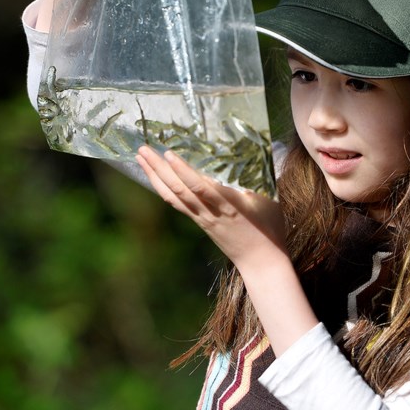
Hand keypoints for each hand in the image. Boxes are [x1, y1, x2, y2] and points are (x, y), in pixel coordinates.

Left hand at [135, 146, 288, 271]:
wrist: (260, 260)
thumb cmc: (269, 227)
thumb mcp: (269, 199)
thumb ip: (258, 176)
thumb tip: (256, 149)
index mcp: (229, 204)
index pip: (200, 187)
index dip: (183, 171)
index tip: (169, 153)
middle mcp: (210, 211)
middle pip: (179, 189)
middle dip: (159, 168)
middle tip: (142, 149)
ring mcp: (202, 218)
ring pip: (173, 196)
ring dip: (155, 176)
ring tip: (141, 159)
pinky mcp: (199, 222)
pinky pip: (177, 204)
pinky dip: (163, 189)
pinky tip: (155, 178)